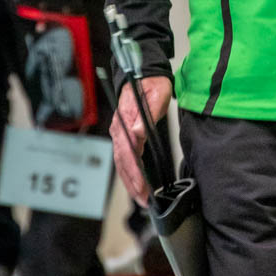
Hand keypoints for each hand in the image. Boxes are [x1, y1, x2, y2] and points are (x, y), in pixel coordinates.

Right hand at [110, 75, 172, 204]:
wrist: (145, 74)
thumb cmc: (152, 83)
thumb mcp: (156, 93)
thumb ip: (148, 113)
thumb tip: (138, 132)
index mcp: (125, 120)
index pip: (128, 151)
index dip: (134, 171)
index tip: (142, 187)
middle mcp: (118, 129)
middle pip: (122, 162)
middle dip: (132, 183)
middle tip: (144, 201)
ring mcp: (119, 133)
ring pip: (121, 163)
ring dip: (130, 182)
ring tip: (142, 199)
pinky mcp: (124, 136)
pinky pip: (125, 158)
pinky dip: (130, 174)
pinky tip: (137, 184)